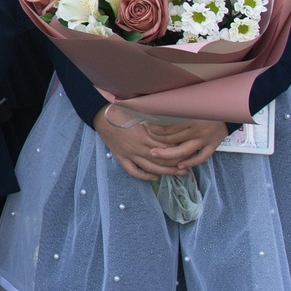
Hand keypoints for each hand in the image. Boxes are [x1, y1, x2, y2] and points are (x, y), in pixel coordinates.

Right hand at [96, 107, 227, 181]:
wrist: (101, 117)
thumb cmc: (121, 112)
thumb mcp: (140, 114)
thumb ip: (156, 121)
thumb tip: (173, 122)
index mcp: (144, 135)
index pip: (165, 147)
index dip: (178, 151)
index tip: (188, 151)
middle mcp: (138, 147)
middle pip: (161, 160)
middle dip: (175, 164)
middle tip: (187, 167)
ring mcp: (129, 154)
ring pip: (150, 168)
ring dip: (165, 172)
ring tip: (177, 173)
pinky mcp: (122, 158)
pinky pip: (133, 171)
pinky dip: (144, 176)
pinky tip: (154, 177)